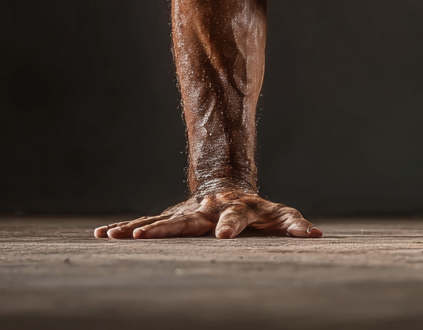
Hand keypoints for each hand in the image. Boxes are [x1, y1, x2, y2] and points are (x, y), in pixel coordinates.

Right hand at [93, 189, 321, 239]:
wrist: (228, 184)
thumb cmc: (259, 210)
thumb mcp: (279, 215)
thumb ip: (295, 224)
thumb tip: (318, 235)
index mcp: (235, 210)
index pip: (235, 218)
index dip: (231, 226)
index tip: (223, 237)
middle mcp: (207, 210)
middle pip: (187, 222)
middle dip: (167, 230)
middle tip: (142, 237)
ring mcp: (186, 214)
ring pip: (161, 222)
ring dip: (139, 230)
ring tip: (118, 237)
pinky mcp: (170, 218)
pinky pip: (146, 225)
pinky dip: (125, 230)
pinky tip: (103, 236)